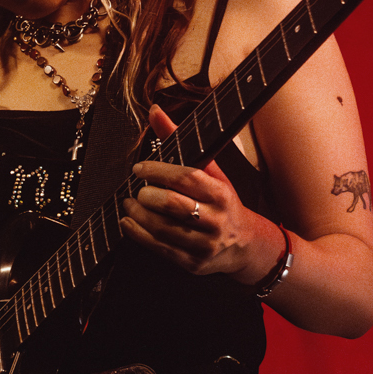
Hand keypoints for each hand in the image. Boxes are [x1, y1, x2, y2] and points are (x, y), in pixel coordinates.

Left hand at [120, 103, 280, 282]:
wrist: (244, 244)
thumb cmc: (222, 203)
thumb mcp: (210, 172)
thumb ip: (180, 141)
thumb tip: (154, 111)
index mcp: (221, 193)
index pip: (185, 178)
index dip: (158, 171)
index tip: (140, 169)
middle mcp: (215, 219)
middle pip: (171, 204)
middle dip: (147, 195)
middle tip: (137, 190)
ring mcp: (204, 244)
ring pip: (162, 228)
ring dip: (138, 214)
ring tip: (129, 204)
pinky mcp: (193, 263)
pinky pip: (159, 248)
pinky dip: (138, 234)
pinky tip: (128, 222)